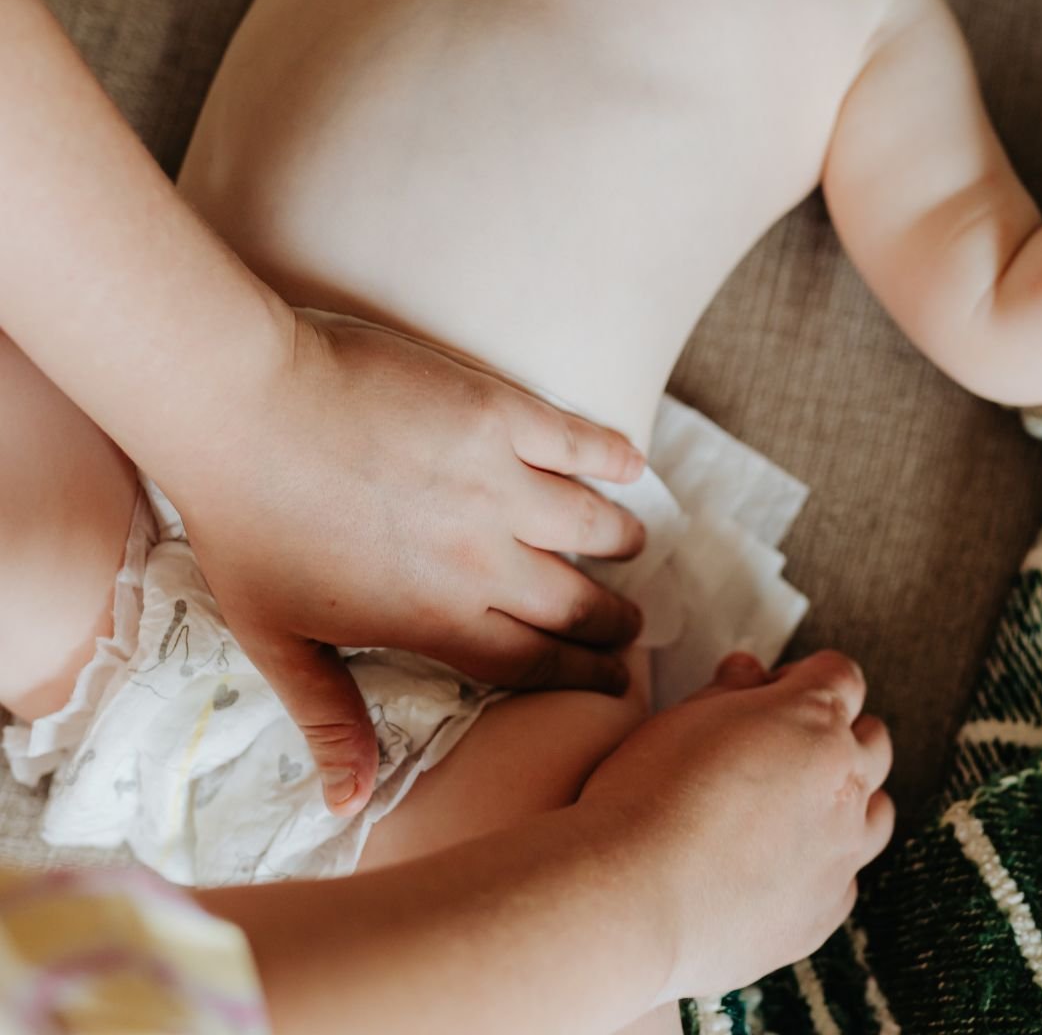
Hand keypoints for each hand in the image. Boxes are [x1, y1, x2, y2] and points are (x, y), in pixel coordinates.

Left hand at [170, 311, 646, 814]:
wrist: (240, 407)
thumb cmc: (245, 524)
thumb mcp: (277, 638)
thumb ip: (329, 718)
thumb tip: (349, 805)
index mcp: (437, 617)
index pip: (534, 664)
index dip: (584, 676)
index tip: (614, 682)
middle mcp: (483, 557)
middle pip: (574, 603)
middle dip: (614, 622)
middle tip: (629, 623)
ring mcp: (497, 481)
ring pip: (592, 524)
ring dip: (621, 540)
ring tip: (631, 543)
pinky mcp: (498, 413)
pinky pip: (578, 441)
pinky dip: (613, 456)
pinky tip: (632, 464)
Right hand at [579, 650, 893, 1002]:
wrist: (634, 896)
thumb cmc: (647, 795)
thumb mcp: (682, 714)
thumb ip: (730, 688)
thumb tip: (749, 673)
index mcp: (811, 720)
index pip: (842, 676)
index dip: (805, 675)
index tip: (772, 689)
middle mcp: (843, 784)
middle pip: (872, 739)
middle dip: (835, 731)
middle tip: (778, 743)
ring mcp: (841, 852)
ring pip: (877, 810)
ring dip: (845, 796)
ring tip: (788, 804)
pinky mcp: (826, 910)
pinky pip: (846, 874)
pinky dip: (822, 860)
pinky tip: (770, 861)